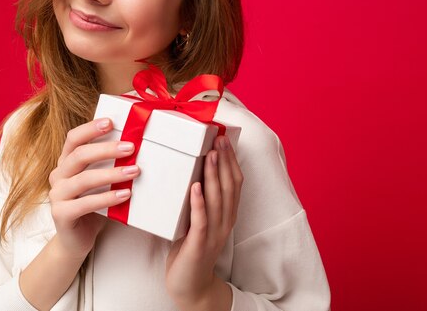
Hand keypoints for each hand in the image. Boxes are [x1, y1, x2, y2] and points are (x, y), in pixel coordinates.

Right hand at [48, 118, 140, 259]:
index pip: (74, 139)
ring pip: (84, 179)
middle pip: (80, 155)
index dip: (90, 128)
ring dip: (111, 174)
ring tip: (134, 171)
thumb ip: (110, 165)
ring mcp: (57, 195)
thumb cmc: (94, 205)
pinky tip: (125, 194)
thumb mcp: (102, 182)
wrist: (76, 239)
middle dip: (107, 149)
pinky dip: (106, 198)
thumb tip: (139, 147)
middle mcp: (58, 176)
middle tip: (131, 147)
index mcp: (66, 162)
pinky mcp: (61, 215)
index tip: (111, 122)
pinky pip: (85, 204)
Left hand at [165, 135, 243, 307]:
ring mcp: (215, 233)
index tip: (225, 141)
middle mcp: (225, 222)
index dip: (232, 161)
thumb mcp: (197, 220)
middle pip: (230, 187)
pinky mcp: (200, 244)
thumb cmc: (190, 249)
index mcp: (227, 215)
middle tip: (219, 140)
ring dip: (214, 176)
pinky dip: (199, 202)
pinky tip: (195, 187)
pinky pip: (201, 220)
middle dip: (225, 162)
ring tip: (210, 155)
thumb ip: (199, 200)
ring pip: (218, 200)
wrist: (190, 285)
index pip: (236, 183)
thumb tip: (190, 172)